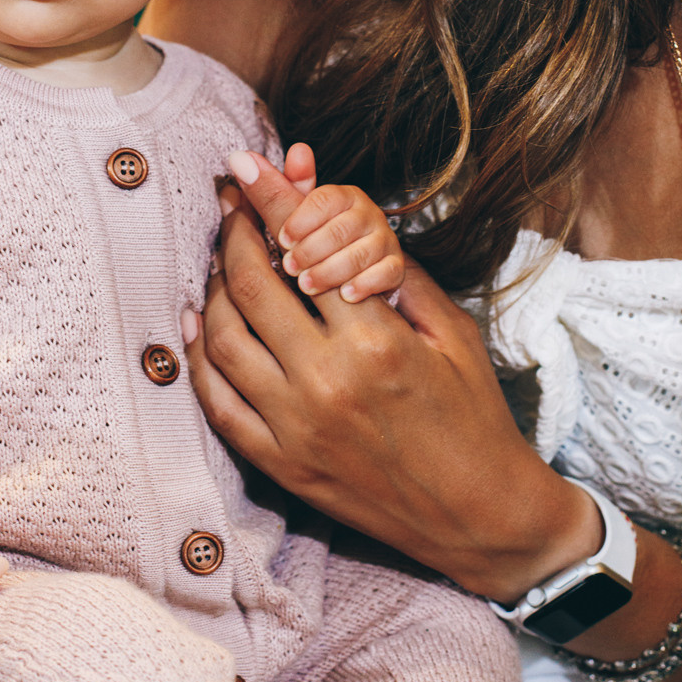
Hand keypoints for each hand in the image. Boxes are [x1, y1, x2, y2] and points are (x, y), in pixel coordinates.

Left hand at [186, 154, 595, 602]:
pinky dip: (201, 358)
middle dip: (234, 234)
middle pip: (249, 286)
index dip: (269, 199)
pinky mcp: (282, 467)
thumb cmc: (473, 415)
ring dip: (214, 289)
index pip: (301, 248)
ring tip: (224, 262)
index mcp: (374, 341)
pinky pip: (218, 404)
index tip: (244, 165)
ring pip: (222, 340)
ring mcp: (296, 430)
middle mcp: (325, 383)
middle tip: (233, 208)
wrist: (481, 516)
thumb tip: (342, 221)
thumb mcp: (450, 330)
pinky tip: (203, 324)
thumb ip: (393, 273)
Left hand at [228, 143, 402, 301]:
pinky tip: (346, 296)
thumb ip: (275, 190)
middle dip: (311, 248)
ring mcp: (384, 241)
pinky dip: (366, 284)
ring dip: (331, 270)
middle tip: (289, 266)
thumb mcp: (297, 216)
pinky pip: (387, 273)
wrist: (358, 265)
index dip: (302, 218)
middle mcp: (368, 214)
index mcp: (342, 196)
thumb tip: (240, 158)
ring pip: (362, 252)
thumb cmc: (318, 237)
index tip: (282, 237)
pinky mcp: (395, 269)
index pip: (325, 199)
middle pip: (341, 227)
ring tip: (307, 285)